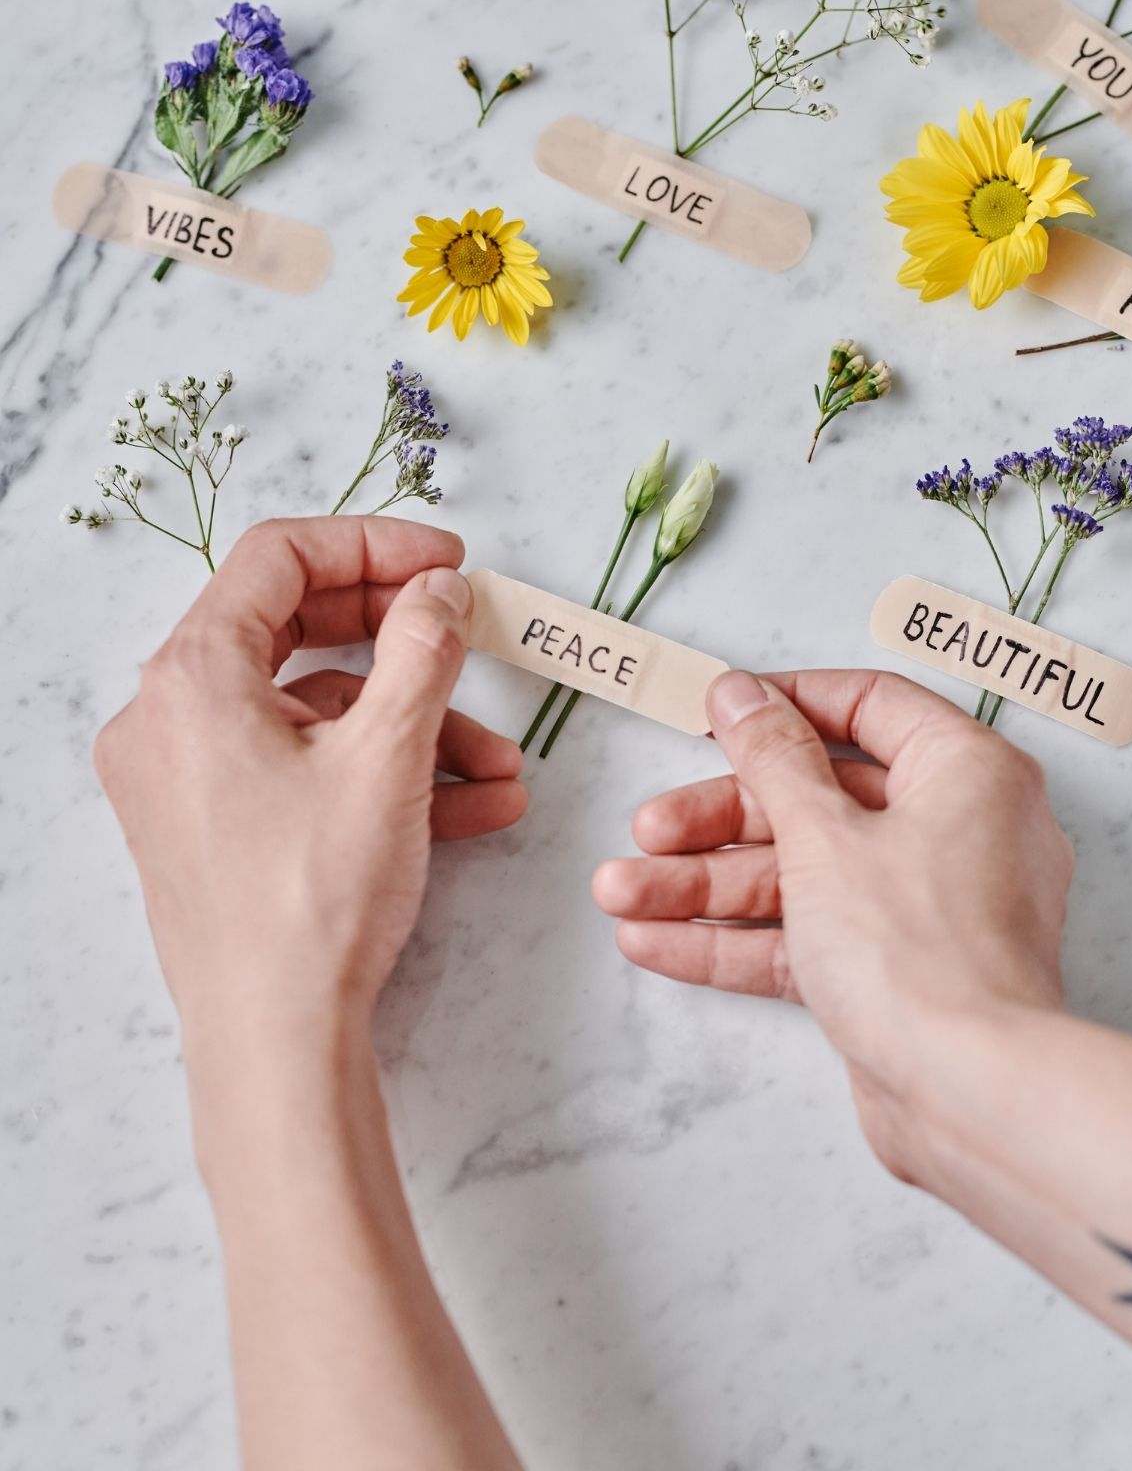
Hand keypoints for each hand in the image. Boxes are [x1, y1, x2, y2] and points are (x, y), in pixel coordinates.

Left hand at [94, 517, 525, 1072]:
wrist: (276, 1045)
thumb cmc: (312, 902)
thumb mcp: (389, 755)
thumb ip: (423, 649)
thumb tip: (438, 591)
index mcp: (192, 676)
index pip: (279, 560)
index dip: (374, 545)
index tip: (447, 561)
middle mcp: (170, 717)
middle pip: (296, 632)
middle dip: (404, 643)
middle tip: (470, 636)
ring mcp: (186, 778)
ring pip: (314, 715)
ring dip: (416, 729)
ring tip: (502, 768)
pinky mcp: (213, 827)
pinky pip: (302, 771)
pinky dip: (380, 776)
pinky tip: (472, 805)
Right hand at [592, 669, 1072, 1181]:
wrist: (970, 1095)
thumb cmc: (922, 950)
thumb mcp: (823, 833)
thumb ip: (772, 757)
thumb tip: (740, 694)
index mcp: (965, 772)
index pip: (869, 706)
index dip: (785, 705)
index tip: (717, 713)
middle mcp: (954, 832)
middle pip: (816, 799)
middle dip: (717, 821)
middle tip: (648, 830)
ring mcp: (923, 908)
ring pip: (799, 874)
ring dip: (705, 885)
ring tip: (621, 895)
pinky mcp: (892, 972)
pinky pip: (805, 936)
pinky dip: (734, 938)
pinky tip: (655, 941)